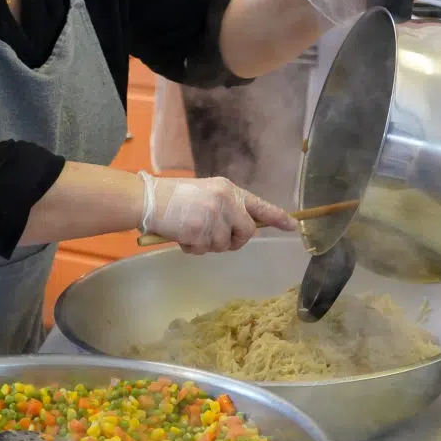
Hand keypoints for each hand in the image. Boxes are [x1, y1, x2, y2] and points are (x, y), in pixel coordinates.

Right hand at [139, 172, 294, 254]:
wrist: (149, 199)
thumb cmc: (175, 197)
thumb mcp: (207, 193)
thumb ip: (227, 207)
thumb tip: (242, 227)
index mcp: (229, 190)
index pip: (259, 205)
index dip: (277, 217)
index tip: (292, 226)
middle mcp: (226, 201)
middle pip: (247, 232)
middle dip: (234, 240)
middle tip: (216, 238)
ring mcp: (214, 217)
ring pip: (224, 245)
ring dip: (208, 244)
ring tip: (191, 230)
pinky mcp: (201, 232)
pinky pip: (205, 250)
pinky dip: (193, 248)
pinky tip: (182, 235)